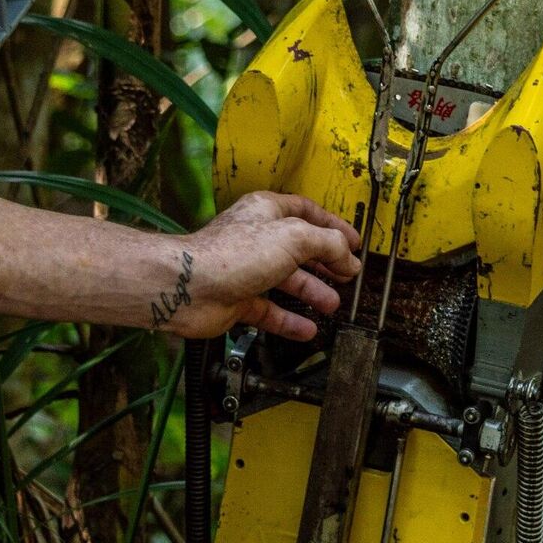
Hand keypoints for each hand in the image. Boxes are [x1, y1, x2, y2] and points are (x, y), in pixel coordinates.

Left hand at [161, 191, 362, 340]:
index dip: (333, 226)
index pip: (307, 212)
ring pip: (286, 281)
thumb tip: (349, 258)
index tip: (353, 242)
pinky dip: (289, 321)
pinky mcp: (238, 299)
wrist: (189, 287)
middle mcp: (257, 239)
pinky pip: (270, 311)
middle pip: (300, 249)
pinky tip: (307, 329)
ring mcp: (247, 270)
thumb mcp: (294, 238)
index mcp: (267, 212)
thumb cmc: (232, 254)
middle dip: (326, 263)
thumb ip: (328, 244)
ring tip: (332, 304)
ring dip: (312, 293)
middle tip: (347, 275)